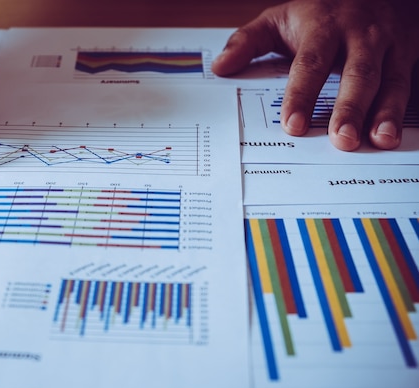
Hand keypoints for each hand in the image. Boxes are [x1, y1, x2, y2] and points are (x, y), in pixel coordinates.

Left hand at [211, 0, 418, 150]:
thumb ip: (248, 41)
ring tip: (375, 141)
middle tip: (341, 139)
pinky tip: (391, 135)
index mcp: (323, 25)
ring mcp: (387, 44)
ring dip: (383, 113)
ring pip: (387, 80)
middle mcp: (359, 34)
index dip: (302, 94)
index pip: (310, 63)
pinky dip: (399, 112)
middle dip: (349, 108)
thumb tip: (220, 67)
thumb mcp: (279, 18)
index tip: (293, 124)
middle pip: (357, 72)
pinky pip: (405, 85)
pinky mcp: (406, 55)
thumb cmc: (320, 11)